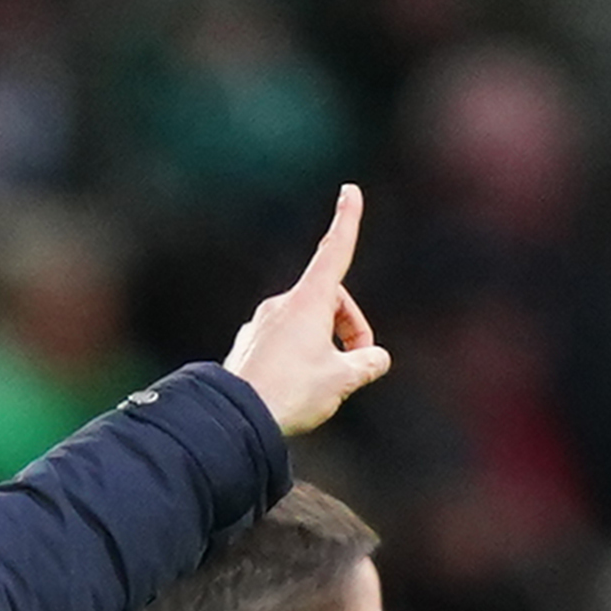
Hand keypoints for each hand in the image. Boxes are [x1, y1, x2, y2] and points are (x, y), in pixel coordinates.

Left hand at [225, 185, 389, 435]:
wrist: (236, 418)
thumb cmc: (292, 393)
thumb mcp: (342, 380)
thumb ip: (367, 363)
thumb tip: (375, 359)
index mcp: (308, 301)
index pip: (334, 253)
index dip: (347, 222)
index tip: (350, 192)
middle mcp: (282, 304)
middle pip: (330, 303)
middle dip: (350, 329)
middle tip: (357, 366)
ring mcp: (262, 323)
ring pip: (307, 325)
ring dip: (326, 346)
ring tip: (325, 384)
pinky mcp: (249, 344)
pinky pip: (285, 343)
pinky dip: (301, 358)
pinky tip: (296, 388)